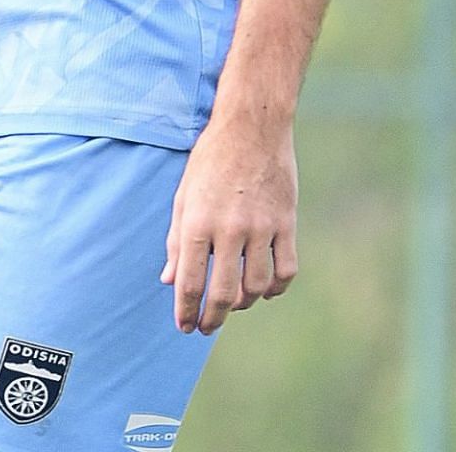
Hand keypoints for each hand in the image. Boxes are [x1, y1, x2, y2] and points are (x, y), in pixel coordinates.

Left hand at [161, 114, 298, 333]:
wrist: (251, 128)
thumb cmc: (210, 161)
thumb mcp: (183, 196)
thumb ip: (177, 241)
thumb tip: (169, 281)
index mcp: (198, 222)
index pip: (190, 282)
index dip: (186, 311)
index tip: (184, 326)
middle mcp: (229, 229)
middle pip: (223, 292)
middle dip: (212, 317)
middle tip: (206, 328)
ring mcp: (261, 227)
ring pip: (256, 287)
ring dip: (244, 303)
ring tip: (234, 303)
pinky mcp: (287, 224)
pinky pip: (285, 270)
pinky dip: (276, 288)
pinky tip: (265, 289)